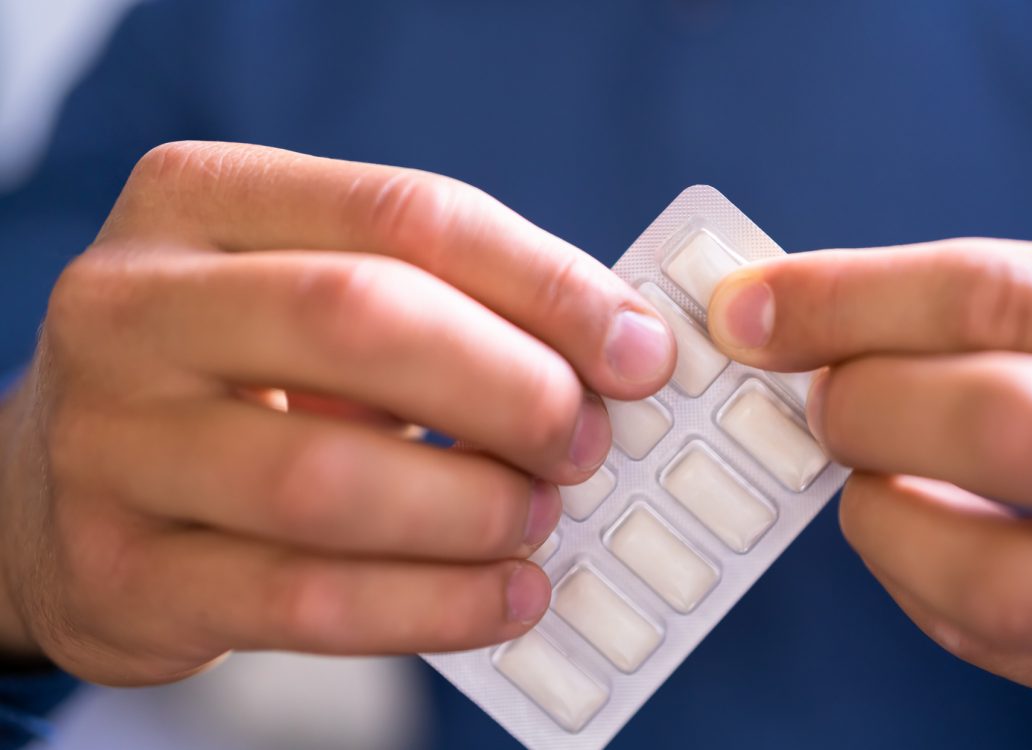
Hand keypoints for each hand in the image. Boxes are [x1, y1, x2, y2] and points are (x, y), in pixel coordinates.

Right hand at [0, 142, 673, 683]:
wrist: (61, 487)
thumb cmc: (236, 375)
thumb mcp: (313, 295)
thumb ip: (447, 302)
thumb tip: (617, 352)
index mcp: (199, 200)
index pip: (406, 214)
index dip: (546, 284)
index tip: (639, 351)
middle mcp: (131, 306)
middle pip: (361, 320)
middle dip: (512, 389)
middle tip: (588, 440)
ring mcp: (109, 442)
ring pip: (326, 477)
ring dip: (472, 508)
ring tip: (538, 519)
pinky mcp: (120, 570)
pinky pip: (304, 599)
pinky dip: (432, 606)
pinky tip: (504, 598)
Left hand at [708, 238, 1031, 730]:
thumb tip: (823, 320)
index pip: (1010, 296)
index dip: (852, 298)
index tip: (755, 306)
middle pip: (999, 430)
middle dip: (864, 404)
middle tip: (828, 394)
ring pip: (989, 578)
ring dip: (879, 517)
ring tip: (873, 474)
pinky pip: (1004, 651)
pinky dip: (921, 588)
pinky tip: (921, 538)